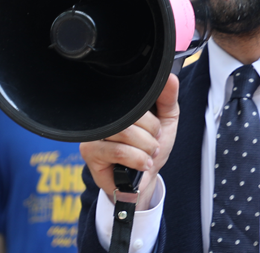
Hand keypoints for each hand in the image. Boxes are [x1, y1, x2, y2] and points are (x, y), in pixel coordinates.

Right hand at [79, 74, 179, 209]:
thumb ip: (168, 99)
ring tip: (147, 155)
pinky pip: (117, 150)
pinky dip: (136, 159)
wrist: (144, 180)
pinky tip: (141, 165)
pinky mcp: (89, 151)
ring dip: (145, 148)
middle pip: (131, 115)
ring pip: (125, 132)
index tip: (156, 130)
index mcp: (121, 105)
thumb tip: (170, 78)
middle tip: (152, 145)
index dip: (152, 118)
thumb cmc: (151, 149)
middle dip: (151, 135)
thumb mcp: (166, 121)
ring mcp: (94, 132)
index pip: (137, 98)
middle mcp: (104, 115)